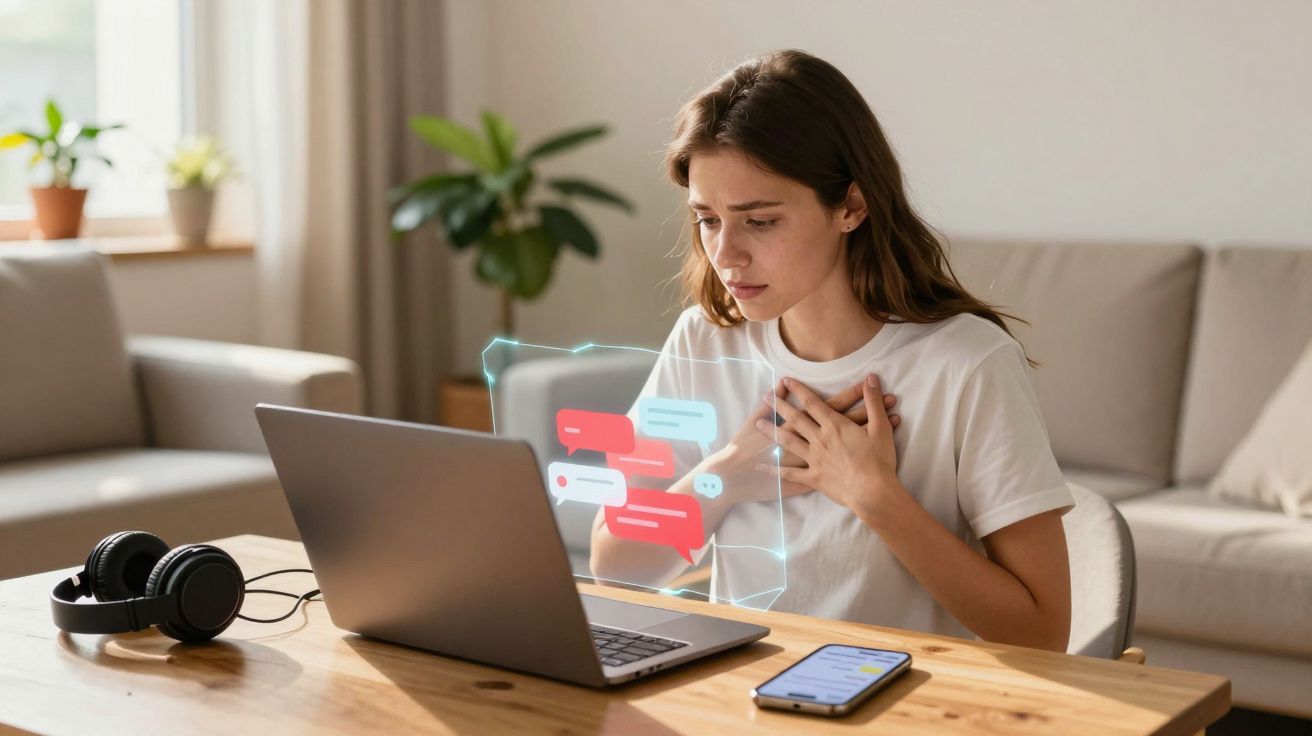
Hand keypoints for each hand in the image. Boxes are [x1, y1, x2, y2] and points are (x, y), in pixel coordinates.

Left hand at [754, 374, 901, 516]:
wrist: (873, 493)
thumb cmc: (879, 460)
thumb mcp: (881, 427)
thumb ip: (873, 402)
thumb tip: (871, 378)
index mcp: (834, 426)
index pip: (813, 403)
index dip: (799, 390)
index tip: (786, 381)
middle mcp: (819, 439)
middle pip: (795, 419)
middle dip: (779, 406)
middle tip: (765, 396)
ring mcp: (814, 459)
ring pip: (788, 442)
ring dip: (772, 431)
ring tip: (758, 423)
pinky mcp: (813, 478)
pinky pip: (790, 473)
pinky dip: (775, 470)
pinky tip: (763, 466)